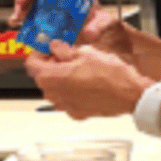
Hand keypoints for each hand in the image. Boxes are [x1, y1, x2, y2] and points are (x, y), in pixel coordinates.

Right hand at [8, 0, 132, 62]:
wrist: (98, 36)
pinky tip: (16, 22)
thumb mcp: (106, 23)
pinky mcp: (44, 21)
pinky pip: (28, 17)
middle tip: (23, 1)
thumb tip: (89, 32)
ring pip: (29, 1)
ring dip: (20, 6)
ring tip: (18, 16)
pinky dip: (19, 18)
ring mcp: (49, 9)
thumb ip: (100, 26)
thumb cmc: (101, 23)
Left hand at [25, 40, 150, 119]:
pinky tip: (85, 83)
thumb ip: (64, 51)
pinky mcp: (76, 113)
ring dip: (61, 78)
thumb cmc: (110, 75)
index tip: (47, 48)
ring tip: (79, 68)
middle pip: (43, 77)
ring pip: (55, 89)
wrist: (129, 94)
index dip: (39, 53)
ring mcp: (64, 106)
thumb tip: (56, 47)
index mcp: (50, 77)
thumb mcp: (84, 53)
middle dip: (51, 64)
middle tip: (65, 55)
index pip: (31, 64)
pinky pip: (67, 99)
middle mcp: (53, 95)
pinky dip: (72, 91)